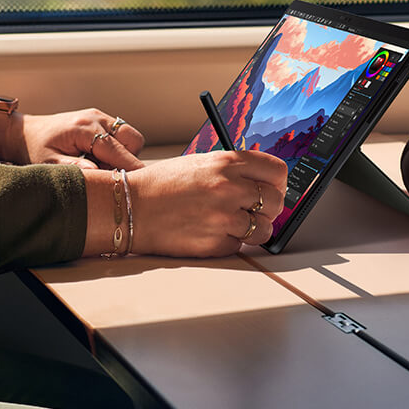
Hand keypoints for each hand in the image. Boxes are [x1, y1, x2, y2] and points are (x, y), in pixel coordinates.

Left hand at [11, 109, 144, 169]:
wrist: (24, 132)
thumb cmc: (34, 149)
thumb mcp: (48, 163)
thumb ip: (73, 168)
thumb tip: (96, 173)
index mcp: (83, 129)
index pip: (117, 150)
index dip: (130, 167)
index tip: (139, 184)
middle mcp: (96, 118)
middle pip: (132, 139)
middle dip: (128, 160)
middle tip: (108, 174)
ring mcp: (99, 116)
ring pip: (129, 136)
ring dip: (122, 154)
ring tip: (98, 165)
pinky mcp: (100, 119)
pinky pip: (120, 135)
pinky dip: (116, 149)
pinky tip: (96, 158)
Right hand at [89, 150, 287, 257]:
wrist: (130, 208)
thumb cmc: (162, 185)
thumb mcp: (201, 163)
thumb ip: (233, 171)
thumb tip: (261, 183)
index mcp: (227, 162)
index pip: (277, 171)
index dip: (278, 183)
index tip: (272, 190)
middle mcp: (229, 187)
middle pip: (275, 202)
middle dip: (268, 209)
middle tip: (253, 211)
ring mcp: (223, 217)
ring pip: (264, 229)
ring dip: (253, 230)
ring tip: (231, 224)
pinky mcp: (215, 243)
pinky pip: (240, 246)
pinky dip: (230, 243)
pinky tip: (211, 232)